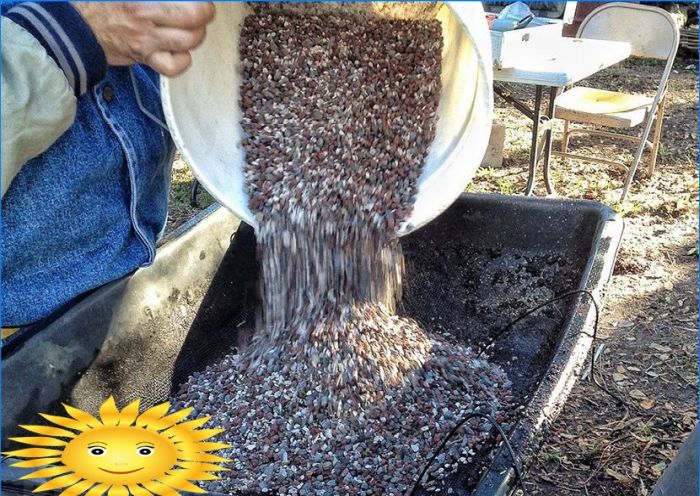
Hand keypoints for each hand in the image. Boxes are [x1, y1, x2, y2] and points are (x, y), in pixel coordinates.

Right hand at [72, 2, 214, 76]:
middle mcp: (146, 19)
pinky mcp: (144, 58)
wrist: (74, 26)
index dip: (199, 2)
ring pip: (189, 42)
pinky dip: (182, 60)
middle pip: (194, 19)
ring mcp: (147, 41)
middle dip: (204, 14)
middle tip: (201, 11)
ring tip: (192, 29)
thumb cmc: (98, 3)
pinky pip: (173, 67)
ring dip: (196, 36)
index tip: (200, 1)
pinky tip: (180, 51)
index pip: (187, 2)